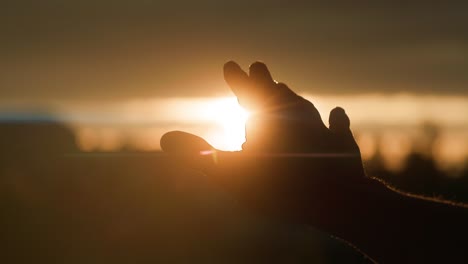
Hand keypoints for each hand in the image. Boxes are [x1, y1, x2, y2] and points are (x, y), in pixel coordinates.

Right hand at [161, 61, 365, 222]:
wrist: (334, 200)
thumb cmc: (276, 187)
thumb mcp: (228, 173)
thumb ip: (197, 154)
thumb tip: (164, 139)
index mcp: (264, 114)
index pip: (246, 88)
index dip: (237, 77)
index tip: (231, 65)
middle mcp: (294, 113)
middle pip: (274, 91)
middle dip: (262, 80)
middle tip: (257, 68)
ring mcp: (320, 125)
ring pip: (302, 104)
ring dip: (290, 96)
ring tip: (285, 89)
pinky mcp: (341, 142)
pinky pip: (336, 124)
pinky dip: (333, 118)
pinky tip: (337, 114)